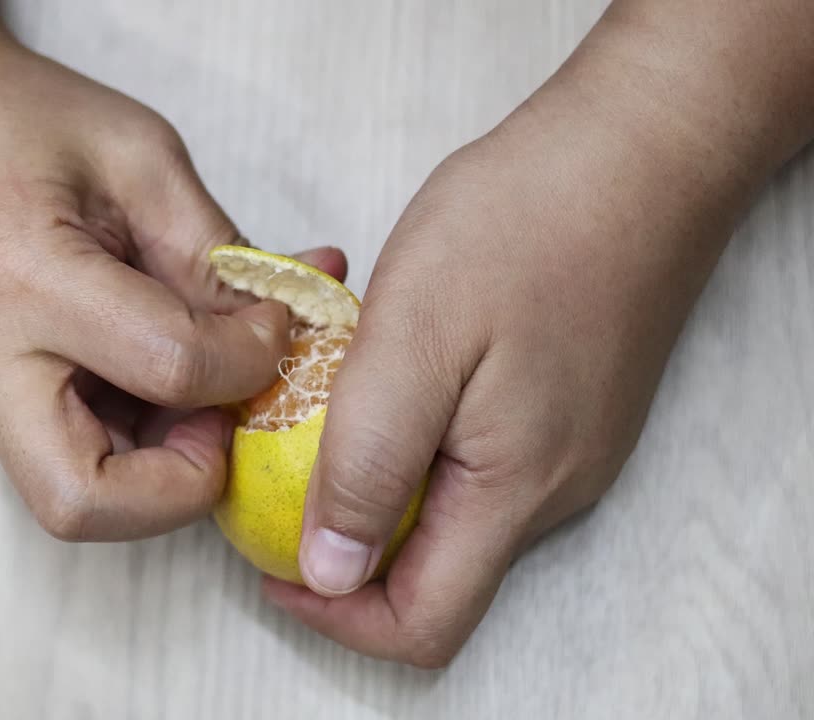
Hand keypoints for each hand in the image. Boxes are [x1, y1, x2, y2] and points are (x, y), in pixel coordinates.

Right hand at [0, 12, 348, 540]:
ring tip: (200, 389)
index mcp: (24, 279)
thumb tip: (279, 326)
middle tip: (220, 415)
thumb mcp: (134, 154)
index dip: (252, 354)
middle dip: (180, 486)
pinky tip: (162, 371)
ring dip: (158, 467)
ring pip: (73, 498)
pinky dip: (133, 439)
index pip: (167, 365)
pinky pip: (67, 453)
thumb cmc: (4, 114)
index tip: (276, 318)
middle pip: (81, 504)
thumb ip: (210, 250)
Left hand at [262, 4, 806, 665]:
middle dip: (341, 533)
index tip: (267, 561)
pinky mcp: (563, 404)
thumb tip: (330, 572)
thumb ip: (370, 462)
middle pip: (430, 569)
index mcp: (512, 490)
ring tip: (321, 391)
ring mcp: (563, 448)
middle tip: (277, 457)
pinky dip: (409, 424)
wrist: (640, 145)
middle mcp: (548, 490)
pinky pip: (470, 450)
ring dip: (370, 466)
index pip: (422, 623)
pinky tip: (381, 358)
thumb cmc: (527, 224)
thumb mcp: (415, 339)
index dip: (335, 615)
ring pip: (444, 504)